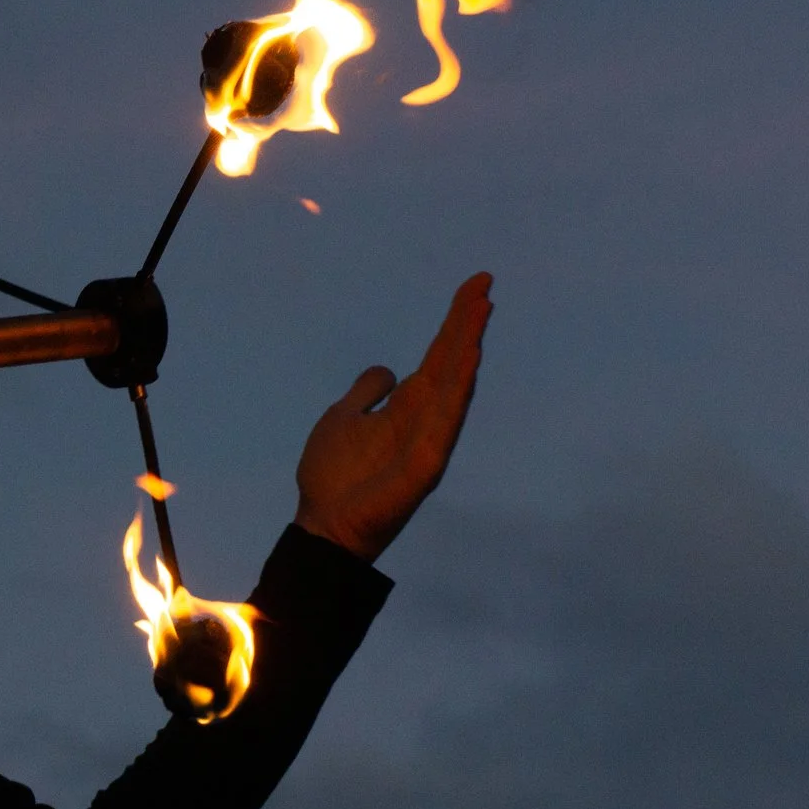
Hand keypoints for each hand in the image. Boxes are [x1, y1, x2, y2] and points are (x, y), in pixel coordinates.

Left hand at [293, 273, 493, 561]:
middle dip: (466, 323)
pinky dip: (459, 392)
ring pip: (455, 386)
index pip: (438, 356)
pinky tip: (469, 362)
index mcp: (407, 406)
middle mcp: (425, 418)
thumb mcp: (342, 418)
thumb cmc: (333, 477)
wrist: (325, 525)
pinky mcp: (425, 465)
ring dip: (468, 349)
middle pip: (451, 362)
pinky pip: (447, 424)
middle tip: (484, 284)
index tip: (475, 286)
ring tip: (481, 313)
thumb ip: (366, 393)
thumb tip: (389, 371)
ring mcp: (429, 440)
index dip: (455, 321)